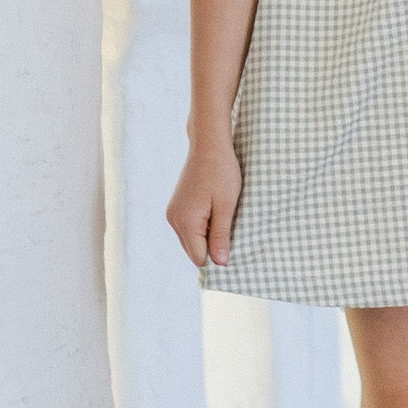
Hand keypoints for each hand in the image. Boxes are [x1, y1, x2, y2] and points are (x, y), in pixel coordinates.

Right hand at [166, 134, 241, 268]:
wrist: (208, 145)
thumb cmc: (221, 172)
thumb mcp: (226, 205)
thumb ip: (222, 235)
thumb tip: (220, 263)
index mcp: (186, 222)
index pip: (199, 257)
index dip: (217, 258)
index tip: (234, 250)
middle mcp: (174, 220)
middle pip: (193, 251)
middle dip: (211, 248)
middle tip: (233, 235)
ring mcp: (173, 212)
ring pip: (191, 240)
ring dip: (207, 237)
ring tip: (225, 221)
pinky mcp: (177, 206)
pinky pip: (189, 227)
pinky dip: (202, 227)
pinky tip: (215, 215)